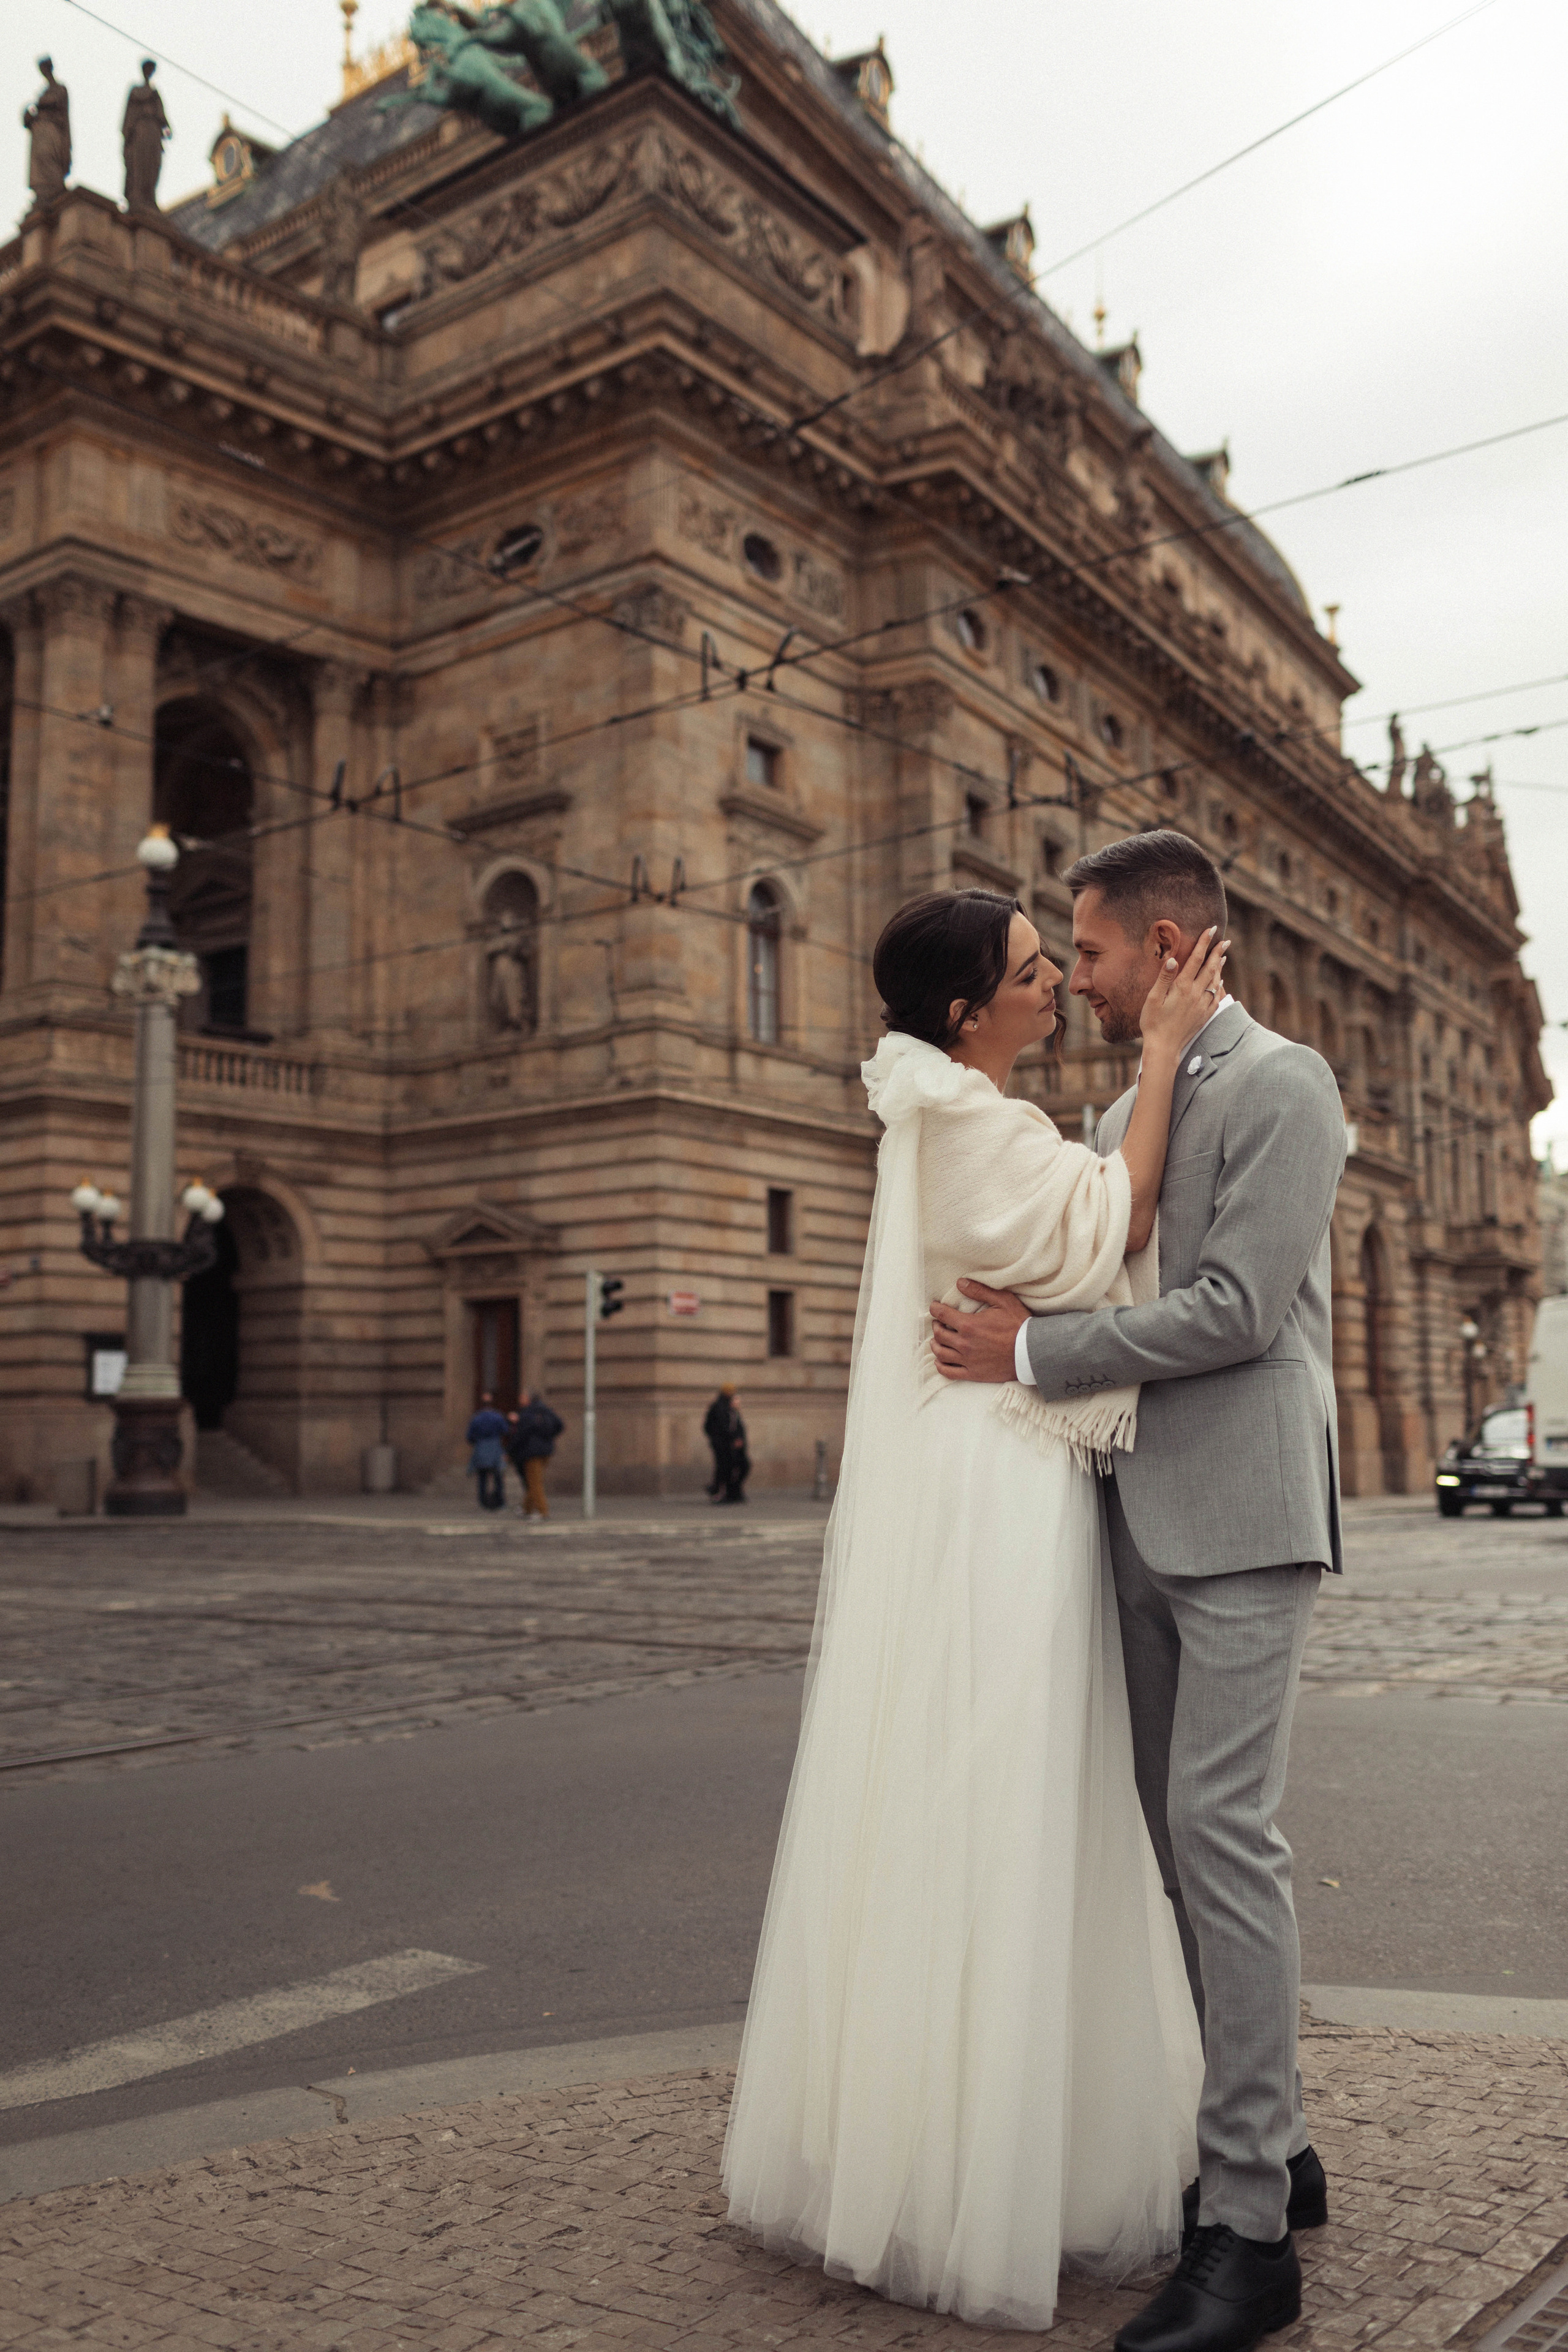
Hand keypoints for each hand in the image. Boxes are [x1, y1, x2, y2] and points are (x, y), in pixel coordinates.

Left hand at [930, 1280, 1029, 1381]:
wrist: (1032, 1352)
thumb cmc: (1019, 1325)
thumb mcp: (1003, 1301)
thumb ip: (980, 1291)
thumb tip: (960, 1283)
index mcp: (969, 1325)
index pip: (942, 1314)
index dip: (935, 1308)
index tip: (934, 1306)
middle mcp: (964, 1344)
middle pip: (939, 1334)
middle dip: (936, 1325)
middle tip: (939, 1322)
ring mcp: (967, 1360)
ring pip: (940, 1353)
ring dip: (935, 1344)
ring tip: (937, 1339)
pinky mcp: (973, 1373)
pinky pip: (949, 1372)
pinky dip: (940, 1365)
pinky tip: (940, 1360)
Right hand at [1140, 927, 1228, 1059]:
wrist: (1164, 1047)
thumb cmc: (1153, 1022)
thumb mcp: (1153, 999)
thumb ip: (1164, 978)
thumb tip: (1174, 958)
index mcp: (1182, 988)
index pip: (1196, 960)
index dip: (1204, 943)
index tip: (1211, 930)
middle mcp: (1195, 995)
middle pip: (1210, 968)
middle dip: (1217, 952)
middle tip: (1225, 941)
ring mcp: (1202, 1005)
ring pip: (1215, 981)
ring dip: (1219, 967)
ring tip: (1223, 956)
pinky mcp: (1205, 1015)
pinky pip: (1216, 996)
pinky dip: (1219, 985)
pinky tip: (1219, 981)